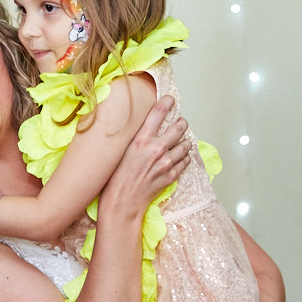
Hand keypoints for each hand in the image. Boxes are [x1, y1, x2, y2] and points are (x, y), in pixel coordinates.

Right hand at [100, 95, 190, 216]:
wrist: (122, 202)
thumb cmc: (116, 178)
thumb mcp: (121, 151)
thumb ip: (136, 138)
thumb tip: (145, 129)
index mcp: (141, 139)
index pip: (158, 113)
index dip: (166, 103)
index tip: (170, 100)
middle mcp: (156, 148)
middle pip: (179, 127)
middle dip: (182, 123)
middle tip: (180, 123)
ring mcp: (166, 162)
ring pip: (185, 144)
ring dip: (184, 141)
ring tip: (181, 142)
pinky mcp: (171, 175)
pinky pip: (185, 161)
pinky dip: (184, 157)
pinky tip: (179, 157)